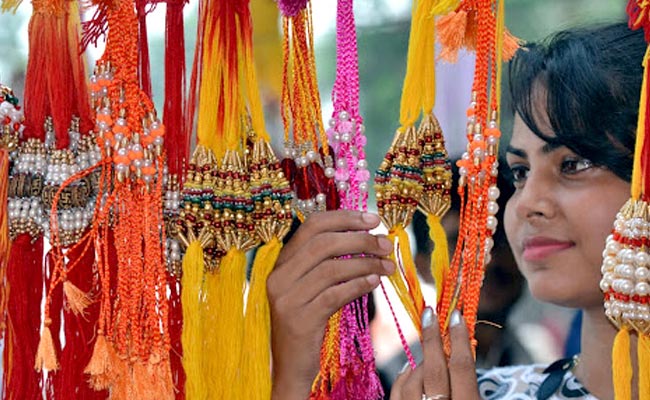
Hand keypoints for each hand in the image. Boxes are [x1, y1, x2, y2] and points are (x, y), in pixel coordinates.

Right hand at [268, 210, 394, 399]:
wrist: (290, 366)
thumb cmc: (308, 322)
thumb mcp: (311, 288)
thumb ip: (328, 262)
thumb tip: (367, 236)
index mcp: (281, 263)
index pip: (312, 226)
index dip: (345, 218)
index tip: (373, 219)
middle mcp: (279, 277)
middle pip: (324, 243)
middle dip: (360, 239)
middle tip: (385, 243)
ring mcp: (287, 299)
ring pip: (332, 268)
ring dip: (365, 263)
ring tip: (387, 265)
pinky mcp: (300, 320)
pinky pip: (335, 294)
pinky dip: (358, 285)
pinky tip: (374, 283)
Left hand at [390, 307, 479, 399]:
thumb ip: (470, 383)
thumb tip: (460, 352)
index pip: (462, 367)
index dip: (459, 339)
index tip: (456, 317)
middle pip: (434, 371)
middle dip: (432, 338)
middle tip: (430, 314)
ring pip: (414, 381)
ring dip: (420, 364)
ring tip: (428, 356)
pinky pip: (398, 392)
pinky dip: (405, 378)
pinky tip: (411, 371)